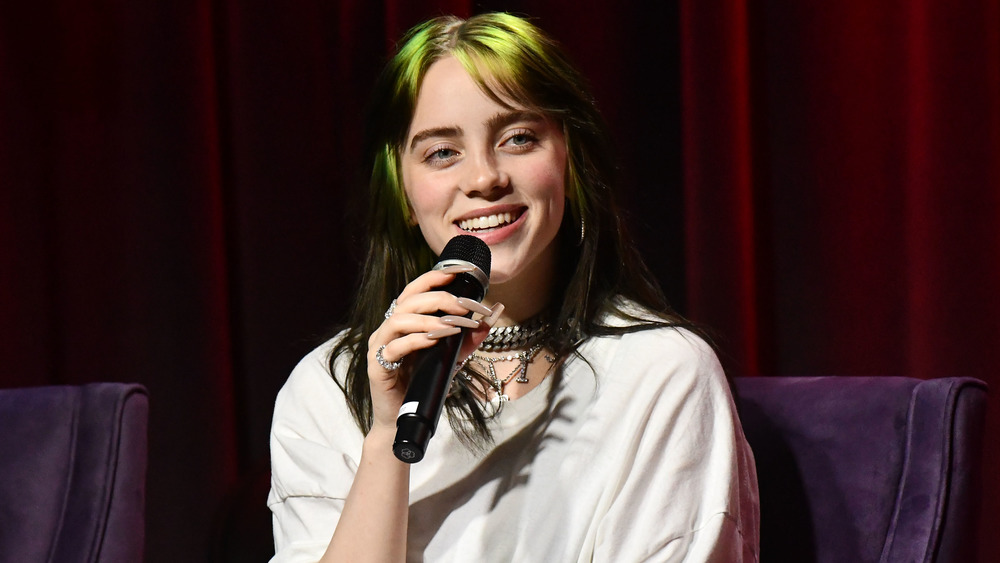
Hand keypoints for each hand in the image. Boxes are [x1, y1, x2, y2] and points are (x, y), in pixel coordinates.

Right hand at [366, 265, 502, 429]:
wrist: (404, 419)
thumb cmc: (425, 383)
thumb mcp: (452, 357)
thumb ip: (470, 337)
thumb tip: (493, 315)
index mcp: (404, 321)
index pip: (416, 289)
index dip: (437, 276)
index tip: (463, 272)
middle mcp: (389, 329)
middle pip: (409, 299)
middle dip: (441, 298)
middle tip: (466, 306)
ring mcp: (380, 347)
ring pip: (398, 319)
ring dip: (429, 319)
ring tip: (453, 326)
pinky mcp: (377, 367)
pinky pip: (393, 348)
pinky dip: (415, 341)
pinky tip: (434, 341)